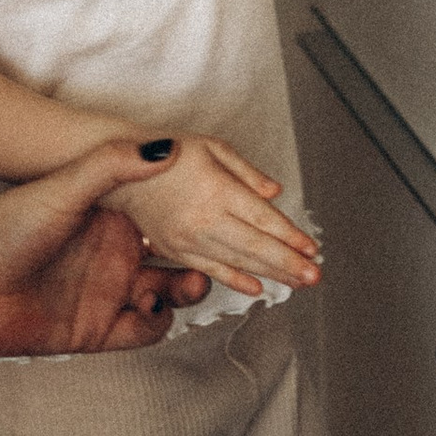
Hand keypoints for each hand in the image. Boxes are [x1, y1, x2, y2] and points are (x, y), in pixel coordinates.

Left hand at [0, 141, 209, 358]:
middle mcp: (112, 254)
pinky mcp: (98, 330)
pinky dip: (159, 324)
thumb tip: (167, 145)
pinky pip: (145, 332)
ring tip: (192, 283)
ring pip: (168, 296)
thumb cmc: (2, 229)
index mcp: (108, 217)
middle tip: (219, 258)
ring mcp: (106, 293)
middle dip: (204, 259)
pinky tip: (151, 308)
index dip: (196, 217)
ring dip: (186, 292)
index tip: (226, 214)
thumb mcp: (63, 187)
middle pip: (177, 259)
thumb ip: (114, 165)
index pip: (167, 216)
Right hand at [128, 136, 320, 298]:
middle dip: (289, 263)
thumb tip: (274, 193)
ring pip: (237, 262)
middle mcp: (204, 218)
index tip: (312, 248)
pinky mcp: (176, 250)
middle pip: (255, 246)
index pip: (263, 219)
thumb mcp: (212, 147)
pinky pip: (211, 270)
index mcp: (217, 189)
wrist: (121, 169)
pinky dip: (236, 281)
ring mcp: (189, 238)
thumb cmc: (169, 153)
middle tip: (315, 275)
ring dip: (271, 274)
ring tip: (297, 282)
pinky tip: (257, 288)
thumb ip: (246, 172)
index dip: (290, 236)